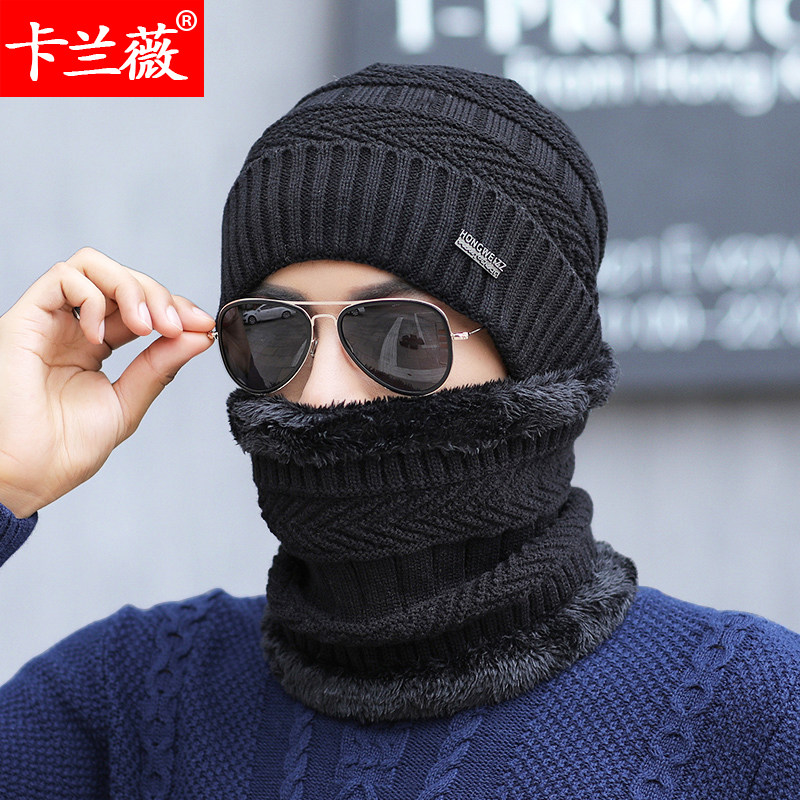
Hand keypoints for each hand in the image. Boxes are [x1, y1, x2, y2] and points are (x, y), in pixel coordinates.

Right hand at [0, 247, 215, 517]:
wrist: (23, 477)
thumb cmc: (63, 450)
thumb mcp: (126, 403)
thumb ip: (159, 367)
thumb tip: (198, 336)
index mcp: (94, 348)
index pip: (139, 307)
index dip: (173, 308)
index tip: (202, 326)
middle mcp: (71, 330)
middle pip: (121, 281)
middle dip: (159, 296)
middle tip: (177, 325)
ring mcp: (49, 323)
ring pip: (93, 267)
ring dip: (131, 288)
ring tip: (146, 326)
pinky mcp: (25, 320)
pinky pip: (63, 278)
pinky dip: (94, 296)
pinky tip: (102, 336)